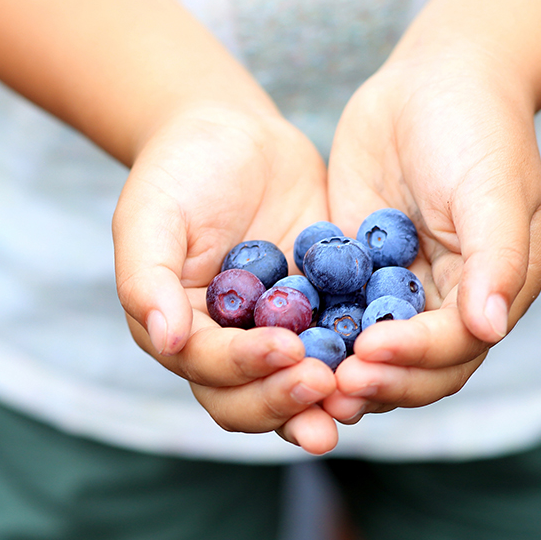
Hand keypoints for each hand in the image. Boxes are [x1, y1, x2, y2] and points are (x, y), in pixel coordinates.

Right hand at [113, 105, 340, 453]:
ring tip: (357, 394)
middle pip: (251, 402)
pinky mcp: (322, 316)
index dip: (244, 366)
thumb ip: (147, 279)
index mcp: (180, 335)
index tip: (284, 348)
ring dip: (325, 401)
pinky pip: (342, 347)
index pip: (209, 369)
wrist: (234, 137)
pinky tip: (393, 354)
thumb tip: (167, 341)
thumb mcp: (150, 215)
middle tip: (325, 383)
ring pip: (298, 390)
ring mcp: (278, 337)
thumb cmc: (178, 171)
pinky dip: (362, 358)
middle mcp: (227, 350)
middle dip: (286, 401)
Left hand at [322, 45, 540, 423]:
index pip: (453, 349)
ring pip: (371, 354)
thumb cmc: (477, 127)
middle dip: (376, 382)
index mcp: (491, 294)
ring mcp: (399, 292)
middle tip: (328, 390)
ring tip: (300, 381)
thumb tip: (491, 329)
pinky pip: (334, 315)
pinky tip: (277, 341)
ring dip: (340, 373)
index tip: (369, 352)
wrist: (434, 78)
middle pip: (413, 370)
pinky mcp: (356, 274)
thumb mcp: (493, 189)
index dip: (413, 359)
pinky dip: (313, 334)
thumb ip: (496, 260)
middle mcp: (447, 305)